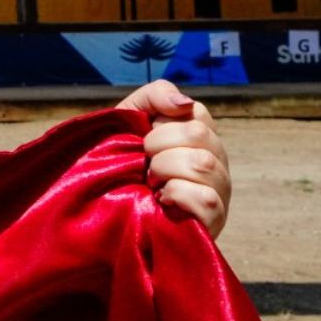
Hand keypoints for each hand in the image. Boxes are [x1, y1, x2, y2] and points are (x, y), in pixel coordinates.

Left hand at [116, 79, 231, 238]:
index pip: (196, 113)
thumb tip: (183, 103)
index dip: (163, 121)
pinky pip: (207, 199)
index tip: (144, 138)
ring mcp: (218, 193)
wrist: (102, 219)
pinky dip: (179, 194)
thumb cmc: (120, 169)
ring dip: (164, 169)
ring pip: (203, 164)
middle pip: (199, 134)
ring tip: (150, 184)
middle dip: (158, 145)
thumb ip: (154, 97)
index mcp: (199, 140)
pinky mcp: (212, 222)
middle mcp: (215, 163)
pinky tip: (162, 200)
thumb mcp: (128, 123)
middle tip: (143, 164)